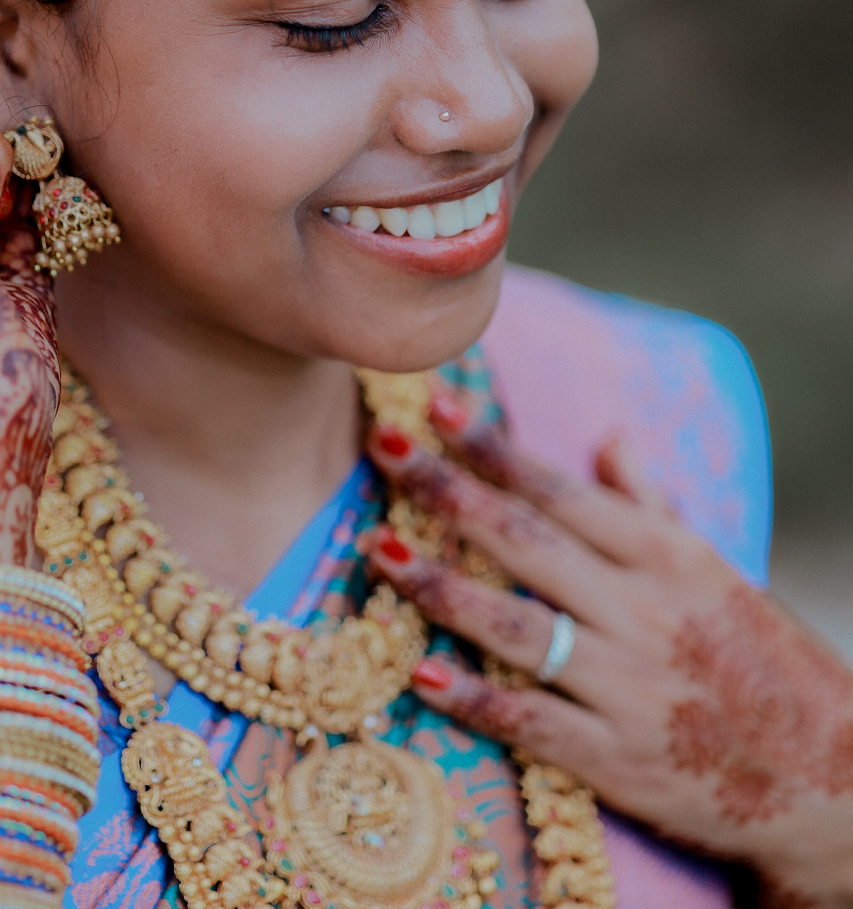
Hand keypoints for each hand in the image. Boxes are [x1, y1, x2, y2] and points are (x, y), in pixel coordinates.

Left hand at [365, 401, 852, 905]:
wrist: (831, 779)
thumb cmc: (761, 659)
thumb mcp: (714, 570)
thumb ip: (651, 505)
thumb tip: (611, 434)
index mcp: (665, 556)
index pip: (563, 488)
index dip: (496, 448)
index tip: (440, 406)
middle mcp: (642, 610)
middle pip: (526, 540)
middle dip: (447, 490)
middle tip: (383, 447)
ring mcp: (627, 686)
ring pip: (516, 625)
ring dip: (440, 586)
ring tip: (379, 550)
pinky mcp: (617, 760)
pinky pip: (531, 722)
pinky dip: (474, 698)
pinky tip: (421, 673)